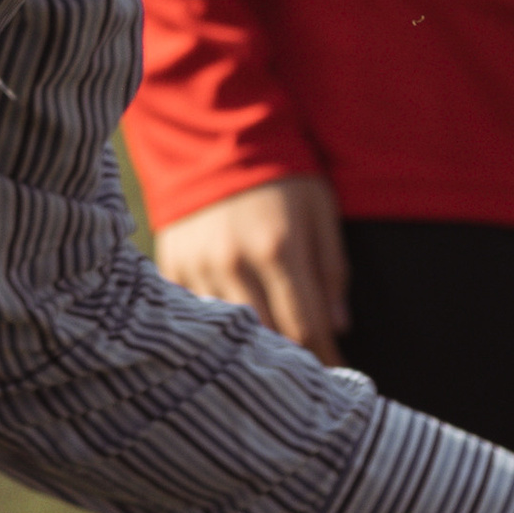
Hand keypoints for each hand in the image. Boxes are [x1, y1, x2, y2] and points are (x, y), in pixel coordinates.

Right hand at [153, 176, 348, 363]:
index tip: (340, 376)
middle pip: (268, 338)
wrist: (216, 134)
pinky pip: (197, 316)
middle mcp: (235, 263)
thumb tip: (339, 324)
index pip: (305, 326)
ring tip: (274, 367)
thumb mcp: (319, 209)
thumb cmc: (282, 173)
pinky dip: (217, 331)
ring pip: (230, 334)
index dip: (326, 357)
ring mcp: (199, 265)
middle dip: (294, 362)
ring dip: (255, 352)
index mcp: (278, 249)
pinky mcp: (173, 265)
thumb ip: (331, 267)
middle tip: (311, 378)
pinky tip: (233, 339)